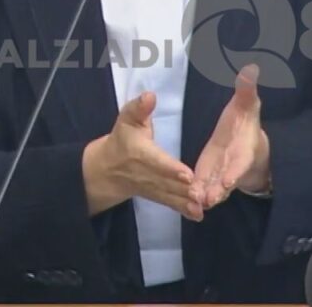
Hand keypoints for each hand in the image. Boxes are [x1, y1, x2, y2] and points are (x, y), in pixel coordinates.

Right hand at [82, 91, 205, 220]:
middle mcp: (148, 174)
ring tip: (203, 207)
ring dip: (186, 202)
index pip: (158, 162)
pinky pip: (170, 204)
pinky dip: (183, 210)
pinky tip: (199, 216)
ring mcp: (153, 187)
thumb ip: (139, 108)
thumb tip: (150, 95)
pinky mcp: (158, 196)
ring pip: (171, 196)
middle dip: (184, 189)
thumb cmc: (122, 138)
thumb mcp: (127, 119)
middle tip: (201, 194)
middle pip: (168, 182)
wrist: (108, 169)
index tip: (187, 174)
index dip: (171, 168)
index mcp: (142, 153)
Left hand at [194, 64, 269, 208]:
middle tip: (208, 199)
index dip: (235, 172)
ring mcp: (220, 174)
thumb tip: (251, 68)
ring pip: (213, 188)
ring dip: (205, 195)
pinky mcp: (208, 177)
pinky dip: (196, 193)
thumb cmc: (245, 120)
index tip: (228, 180)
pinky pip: (202, 186)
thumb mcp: (247, 104)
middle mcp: (232, 166)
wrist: (244, 139)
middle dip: (218, 190)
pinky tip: (186, 199)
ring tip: (195, 201)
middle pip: (226, 181)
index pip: (240, 163)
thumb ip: (246, 90)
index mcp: (243, 150)